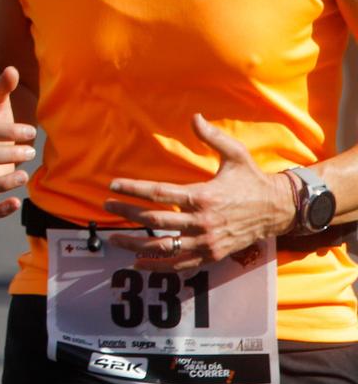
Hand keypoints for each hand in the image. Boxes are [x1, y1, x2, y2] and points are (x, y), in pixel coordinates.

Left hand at [104, 113, 296, 270]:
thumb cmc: (251, 180)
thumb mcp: (235, 154)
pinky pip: (181, 264)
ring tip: (113, 238)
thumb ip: (213, 137)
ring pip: (164, 246)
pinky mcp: (212, 255)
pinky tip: (138, 263)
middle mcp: (202, 222)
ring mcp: (206, 242)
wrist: (277, 210)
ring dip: (135, 243)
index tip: (113, 186)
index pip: (159, 193)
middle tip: (107, 207)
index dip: (134, 189)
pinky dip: (158, 266)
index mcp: (203, 196)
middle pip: (155, 219)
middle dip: (127, 213)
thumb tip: (195, 116)